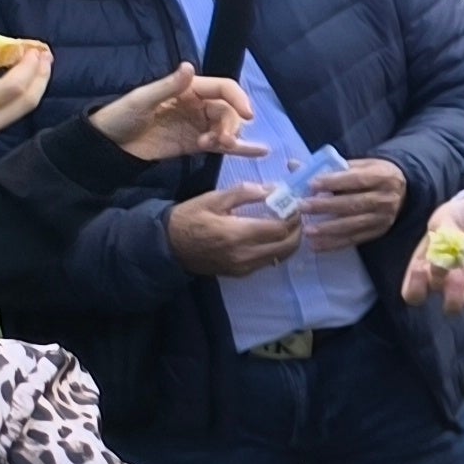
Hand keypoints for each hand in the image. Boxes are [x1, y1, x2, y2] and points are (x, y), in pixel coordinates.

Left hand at [88, 62, 262, 164]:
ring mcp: (196, 126)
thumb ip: (169, 85)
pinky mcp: (193, 145)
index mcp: (187, 90)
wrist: (105, 146)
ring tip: (220, 146)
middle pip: (228, 111)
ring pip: (226, 128)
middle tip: (222, 141)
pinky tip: (259, 152)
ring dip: (230, 137)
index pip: (222, 89)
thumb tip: (190, 67)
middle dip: (231, 125)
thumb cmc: (120, 117)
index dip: (238, 99)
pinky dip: (240, 148)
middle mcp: (196, 106)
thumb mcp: (142, 100)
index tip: (248, 115)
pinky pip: (221, 145)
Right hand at [167, 183, 304, 277]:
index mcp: (237, 234)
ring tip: (287, 225)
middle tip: (295, 215)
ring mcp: (243, 267)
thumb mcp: (214, 199)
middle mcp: (244, 255)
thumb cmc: (189, 218)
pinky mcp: (240, 273)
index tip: (294, 204)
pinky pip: (268, 262)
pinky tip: (272, 237)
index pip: (280, 228)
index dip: (293, 215)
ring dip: (290, 241)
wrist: (166, 245)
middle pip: (287, 246)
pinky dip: (277, 250)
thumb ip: (246, 193)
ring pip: (280, 257)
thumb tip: (274, 189)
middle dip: (297, 229)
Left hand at [296, 155, 407, 250]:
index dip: (334, 182)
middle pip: (354, 203)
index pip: (357, 179)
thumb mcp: (358, 165)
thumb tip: (293, 165)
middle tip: (303, 207)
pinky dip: (334, 244)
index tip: (312, 184)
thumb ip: (329, 167)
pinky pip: (355, 239)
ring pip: (354, 224)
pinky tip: (316, 245)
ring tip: (307, 230)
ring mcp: (384, 217)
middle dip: (327, 206)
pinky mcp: (378, 232)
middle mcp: (386, 198)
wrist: (402, 191)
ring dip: (329, 228)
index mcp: (382, 175)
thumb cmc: (372, 175)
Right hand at [401, 191, 463, 313]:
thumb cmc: (461, 216)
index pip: (411, 290)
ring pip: (452, 307)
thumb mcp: (448, 216)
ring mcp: (463, 285)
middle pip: (429, 297)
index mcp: (424, 264)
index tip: (422, 269)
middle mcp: (440, 280)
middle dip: (435, 285)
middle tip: (446, 269)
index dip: (414, 286)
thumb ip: (443, 233)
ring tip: (462, 279)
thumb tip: (440, 256)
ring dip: (454, 298)